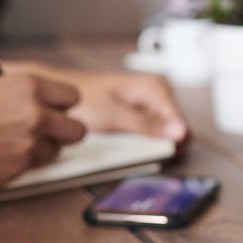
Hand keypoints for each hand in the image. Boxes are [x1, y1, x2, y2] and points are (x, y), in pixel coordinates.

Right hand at [0, 75, 86, 192]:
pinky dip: (18, 167)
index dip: (60, 108)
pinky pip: (30, 170)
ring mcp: (28, 144)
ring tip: (8, 148)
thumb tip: (37, 107)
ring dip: (39, 153)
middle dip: (62, 134)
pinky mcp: (17, 170)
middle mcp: (35, 113)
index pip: (70, 97)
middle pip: (76, 130)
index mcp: (26, 86)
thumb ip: (17, 99)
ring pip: (54, 153)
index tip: (52, 113)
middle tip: (43, 136)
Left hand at [38, 69, 187, 142]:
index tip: (152, 154)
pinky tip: (122, 144)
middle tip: (133, 150)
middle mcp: (158, 96)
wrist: (60, 96)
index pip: (182, 126)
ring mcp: (150, 107)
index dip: (170, 145)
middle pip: (175, 133)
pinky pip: (150, 137)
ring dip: (147, 147)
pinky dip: (138, 145)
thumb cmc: (82, 99)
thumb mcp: (113, 115)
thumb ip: (146, 125)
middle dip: (158, 147)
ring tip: (124, 145)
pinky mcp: (141, 118)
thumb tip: (178, 132)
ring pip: (163, 138)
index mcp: (157, 88)